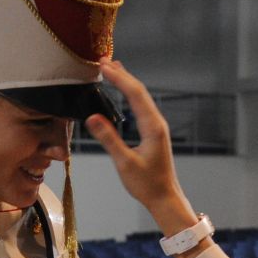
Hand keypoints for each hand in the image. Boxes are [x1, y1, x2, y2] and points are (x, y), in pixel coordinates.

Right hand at [83, 60, 197, 231]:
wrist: (164, 197)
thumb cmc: (146, 184)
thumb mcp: (124, 162)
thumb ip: (109, 139)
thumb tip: (92, 117)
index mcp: (152, 127)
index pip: (135, 94)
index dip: (119, 78)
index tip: (104, 66)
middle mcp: (156, 122)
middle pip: (139, 91)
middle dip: (122, 74)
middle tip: (103, 59)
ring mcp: (156, 126)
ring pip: (141, 97)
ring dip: (126, 81)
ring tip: (111, 68)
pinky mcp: (153, 132)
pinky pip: (141, 106)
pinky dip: (129, 94)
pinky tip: (123, 90)